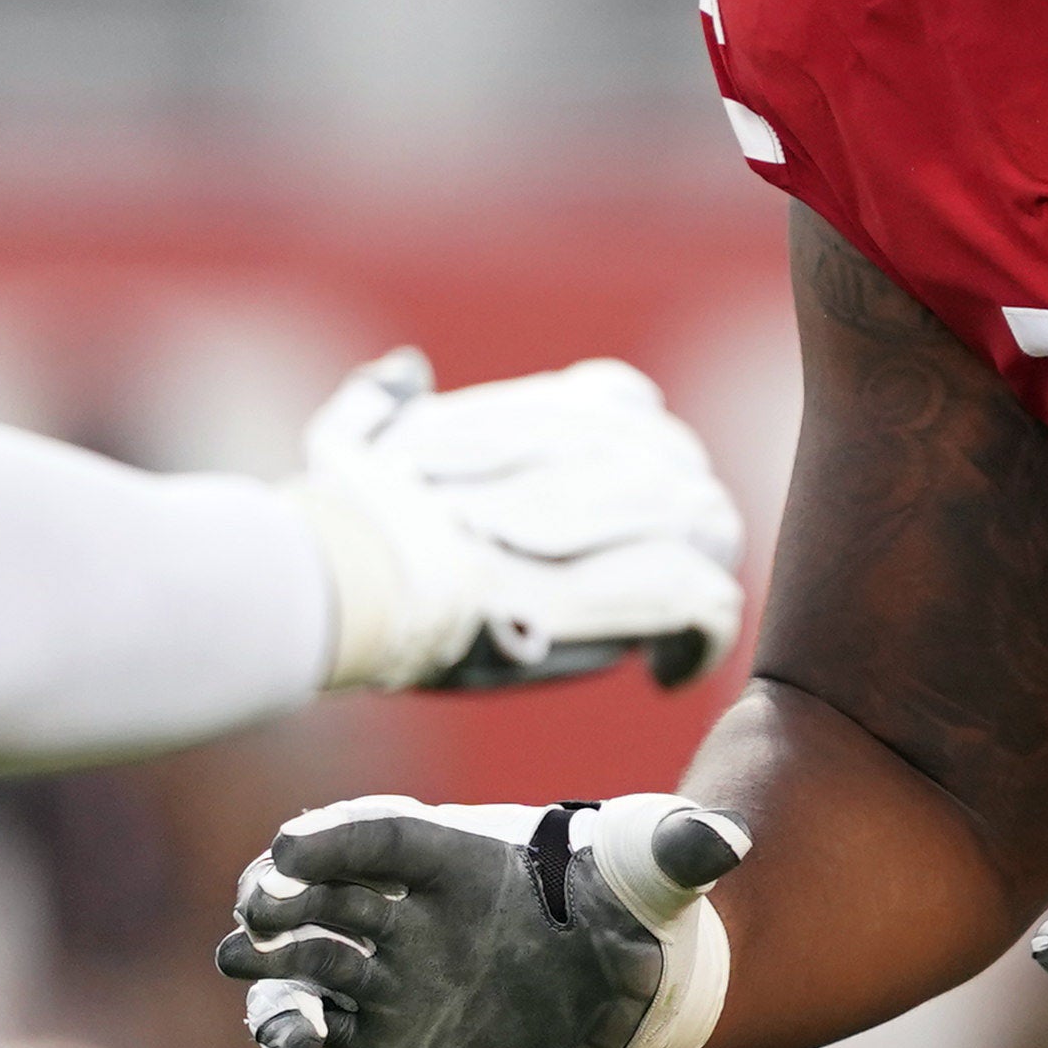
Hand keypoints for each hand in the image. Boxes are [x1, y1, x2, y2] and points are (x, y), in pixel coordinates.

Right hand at [219, 790, 748, 1047]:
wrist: (621, 975)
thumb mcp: (664, 872)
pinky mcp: (381, 1026)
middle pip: (325, 890)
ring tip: (244, 964)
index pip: (385, 835)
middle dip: (285, 894)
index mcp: (460, 851)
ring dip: (272, 963)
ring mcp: (388, 966)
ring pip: (308, 959)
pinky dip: (289, 1029)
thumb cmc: (631, 904)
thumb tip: (727, 838)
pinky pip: (319, 1022)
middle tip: (259, 906)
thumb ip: (684, 849)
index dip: (340, 840)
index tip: (294, 846)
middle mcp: (410, 905)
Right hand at [289, 350, 748, 692]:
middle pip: (672, 459)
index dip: (628, 450)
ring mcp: (619, 512)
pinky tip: (666, 675)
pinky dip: (700, 640)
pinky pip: (707, 601)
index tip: (611, 505)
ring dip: (690, 573)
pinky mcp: (633, 589)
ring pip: (702, 521)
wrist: (351, 579)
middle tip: (651, 580)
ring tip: (662, 632)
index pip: (620, 402)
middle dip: (671, 516)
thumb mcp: (351, 443)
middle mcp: (590, 446)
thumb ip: (383, 403)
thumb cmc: (339, 523)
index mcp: (534, 413)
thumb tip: (407, 372)